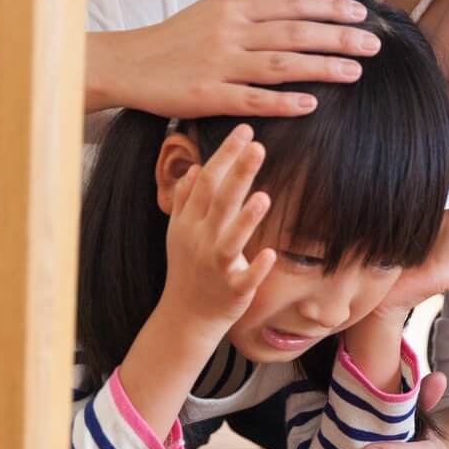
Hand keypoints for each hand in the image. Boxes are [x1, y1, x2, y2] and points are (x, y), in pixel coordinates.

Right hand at [97, 0, 381, 119]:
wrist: (129, 63)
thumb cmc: (177, 34)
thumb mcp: (217, 3)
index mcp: (233, 6)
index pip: (291, 3)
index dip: (330, 7)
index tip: (362, 13)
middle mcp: (229, 31)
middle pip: (293, 31)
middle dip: (337, 36)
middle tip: (374, 43)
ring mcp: (219, 63)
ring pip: (279, 63)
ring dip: (320, 67)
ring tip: (355, 71)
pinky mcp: (207, 95)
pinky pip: (251, 98)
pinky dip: (282, 101)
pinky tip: (311, 104)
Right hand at [158, 125, 277, 334]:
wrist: (186, 316)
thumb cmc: (188, 268)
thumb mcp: (179, 233)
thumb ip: (186, 201)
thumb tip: (194, 169)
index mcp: (189, 223)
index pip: (206, 182)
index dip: (224, 156)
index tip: (244, 131)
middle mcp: (200, 241)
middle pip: (219, 202)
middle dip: (238, 173)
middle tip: (257, 145)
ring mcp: (215, 267)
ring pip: (230, 240)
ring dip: (246, 219)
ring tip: (264, 196)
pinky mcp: (232, 290)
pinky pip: (244, 279)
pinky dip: (256, 267)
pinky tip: (270, 253)